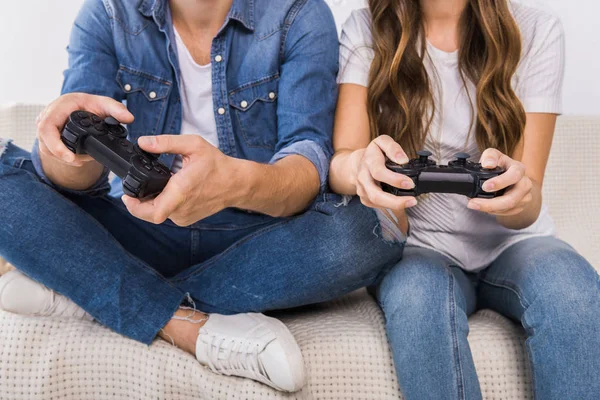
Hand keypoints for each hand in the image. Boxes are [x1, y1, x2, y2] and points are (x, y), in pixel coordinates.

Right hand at [37, 93, 133, 167]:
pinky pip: (51, 151)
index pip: (47, 127)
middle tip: (80, 161)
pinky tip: (78, 157)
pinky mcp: (47, 138)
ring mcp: (45, 129)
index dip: (56, 145)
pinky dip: (65, 157)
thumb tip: (129, 118)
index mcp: (59, 107)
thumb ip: (116, 109)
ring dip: (66, 157)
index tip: (71, 157)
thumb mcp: (104, 103)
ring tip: (84, 157)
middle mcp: (48, 117)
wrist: (81, 107)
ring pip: (48, 149)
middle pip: (46, 142)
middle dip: (62, 155)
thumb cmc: (89, 104)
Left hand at [122, 135, 238, 225]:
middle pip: (150, 213)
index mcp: (181, 191)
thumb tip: (144, 141)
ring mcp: (184, 216)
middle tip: (132, 190)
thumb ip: (166, 142)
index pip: (152, 212)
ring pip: (158, 213)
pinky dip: (163, 203)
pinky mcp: (187, 219)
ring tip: (154, 185)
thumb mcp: (193, 145)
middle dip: (138, 202)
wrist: (236, 183)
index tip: (127, 196)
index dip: (135, 208)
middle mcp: (181, 208)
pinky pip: (168, 214)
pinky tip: (167, 191)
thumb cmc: (217, 165)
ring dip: (152, 201)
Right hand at [354, 135, 417, 210]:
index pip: (379, 172)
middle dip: (395, 201)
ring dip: (394, 205)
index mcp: (369, 162)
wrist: (357, 163)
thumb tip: (403, 160)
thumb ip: (393, 148)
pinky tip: (399, 203)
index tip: (410, 183)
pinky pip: (377, 206)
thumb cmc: (374, 153)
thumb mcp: (382, 142)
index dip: (395, 180)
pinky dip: (390, 206)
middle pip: (375, 194)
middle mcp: (363, 177)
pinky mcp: (364, 198)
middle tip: (412, 200)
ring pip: (376, 203)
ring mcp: (362, 190)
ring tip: (410, 202)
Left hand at [467, 148, 533, 215]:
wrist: (509, 176)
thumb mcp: (493, 155)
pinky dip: (492, 211)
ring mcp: (524, 197)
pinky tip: (482, 207)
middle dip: (490, 203)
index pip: (514, 176)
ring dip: (488, 208)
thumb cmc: (500, 165)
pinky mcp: (519, 206)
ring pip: (507, 208)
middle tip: (472, 203)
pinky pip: (506, 212)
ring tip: (473, 204)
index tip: (485, 186)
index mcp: (519, 169)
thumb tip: (488, 164)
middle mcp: (525, 184)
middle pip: (511, 199)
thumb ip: (490, 156)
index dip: (500, 182)